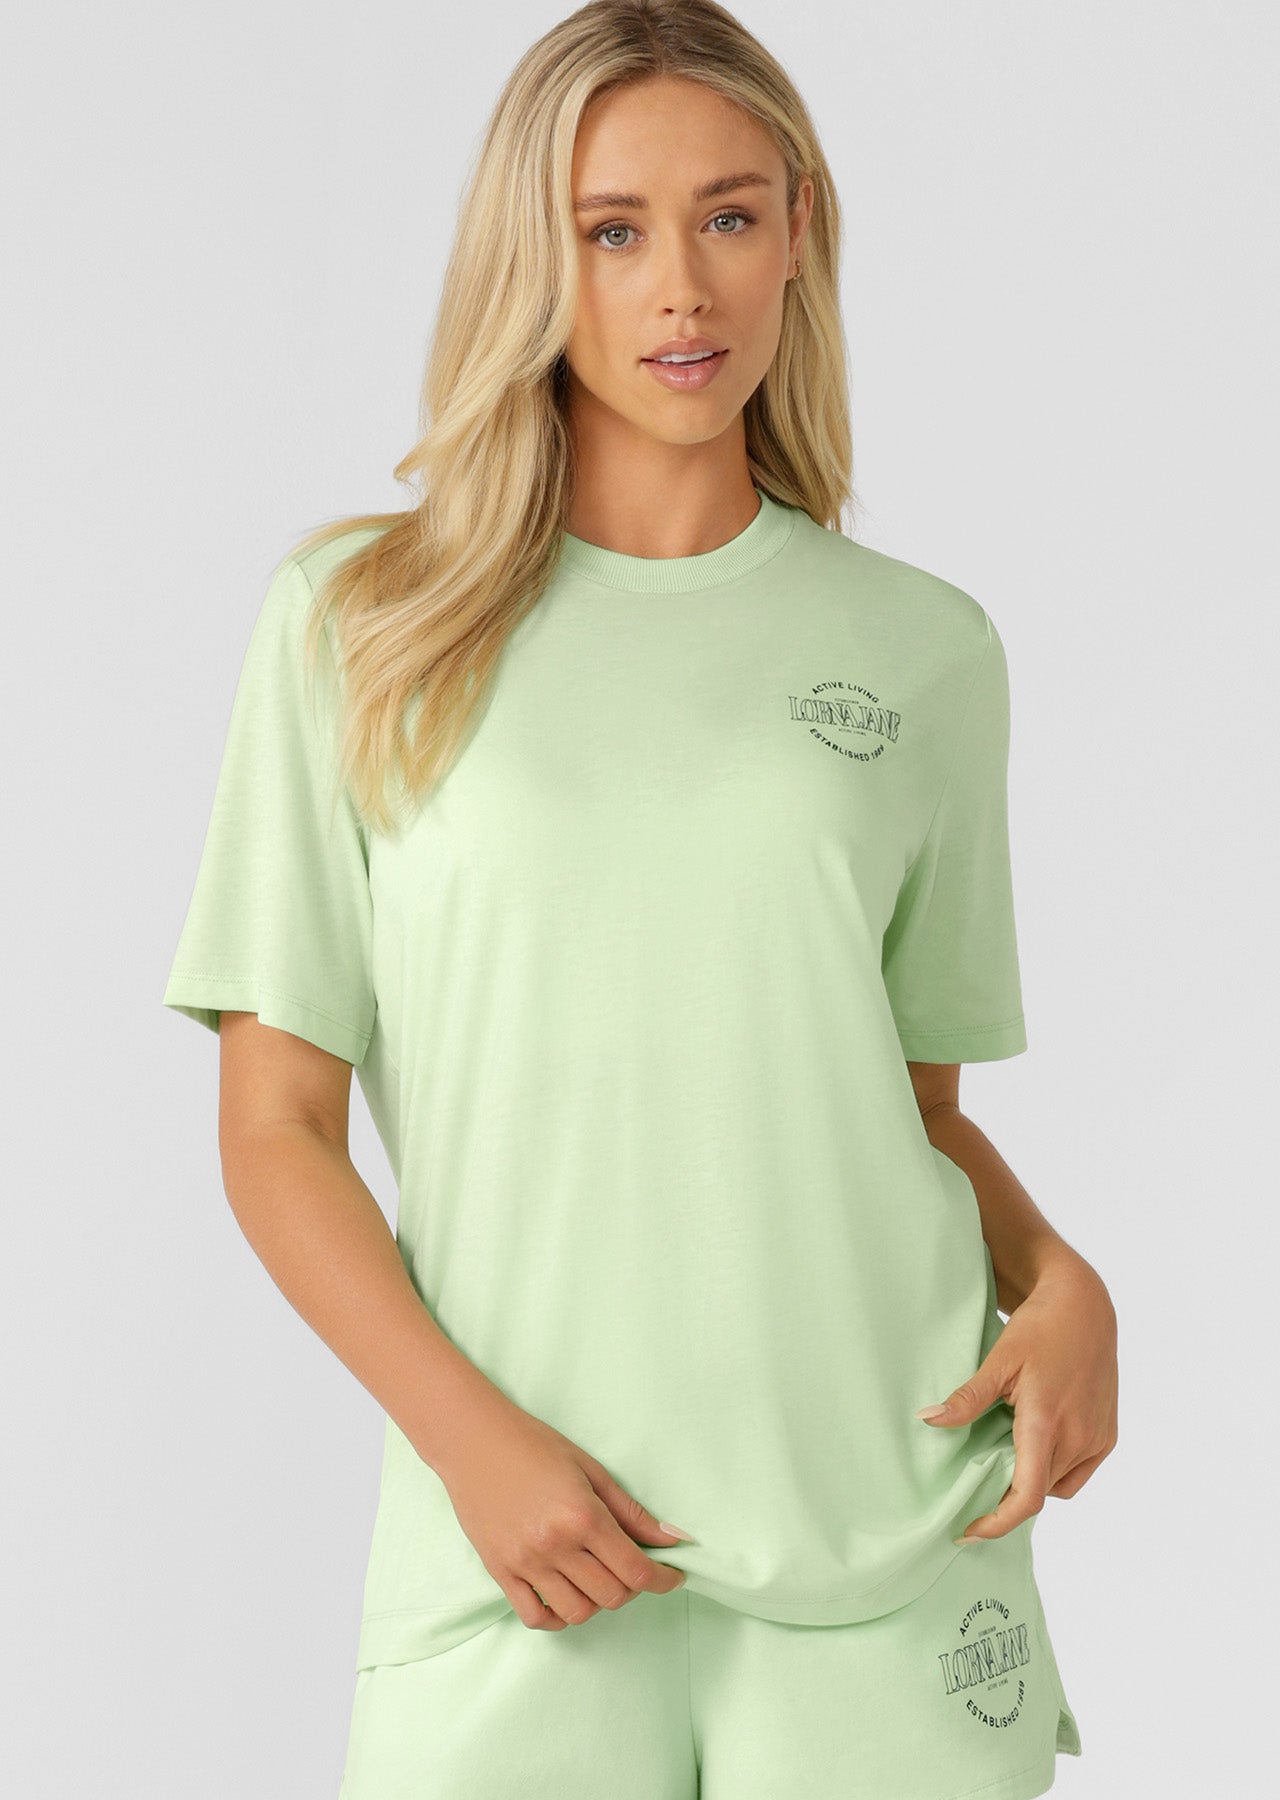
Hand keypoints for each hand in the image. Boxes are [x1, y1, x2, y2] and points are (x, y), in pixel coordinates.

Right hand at [433, 1391, 691, 1630]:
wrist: (473, 1441)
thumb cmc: (534, 1445)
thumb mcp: (590, 1470)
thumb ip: (632, 1512)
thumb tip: (673, 1540)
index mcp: (582, 1516)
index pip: (635, 1569)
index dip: (662, 1579)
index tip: (673, 1577)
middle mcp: (555, 1546)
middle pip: (612, 1596)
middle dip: (632, 1587)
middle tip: (630, 1566)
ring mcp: (525, 1563)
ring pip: (578, 1613)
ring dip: (597, 1602)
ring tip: (596, 1577)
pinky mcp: (500, 1572)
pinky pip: (535, 1617)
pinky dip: (557, 1616)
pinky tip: (565, 1595)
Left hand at [916, 1254, 1118, 1541]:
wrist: (1085, 1306)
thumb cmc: (1039, 1329)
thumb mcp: (998, 1361)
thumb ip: (967, 1398)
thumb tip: (928, 1421)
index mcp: (1046, 1422)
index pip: (1025, 1497)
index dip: (997, 1522)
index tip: (969, 1531)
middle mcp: (1077, 1437)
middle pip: (1036, 1491)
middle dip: (1006, 1497)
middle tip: (974, 1486)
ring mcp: (1097, 1439)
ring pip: (1057, 1485)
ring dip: (1031, 1482)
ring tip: (1003, 1461)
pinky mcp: (1107, 1436)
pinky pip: (1077, 1473)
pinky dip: (1054, 1473)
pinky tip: (1035, 1451)